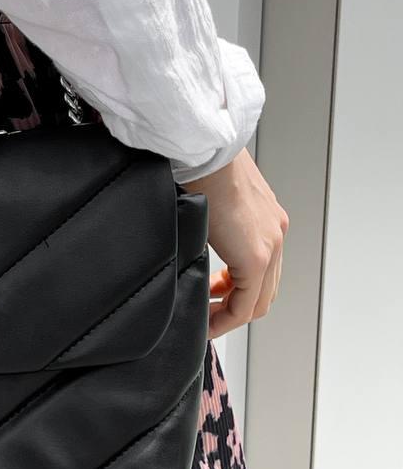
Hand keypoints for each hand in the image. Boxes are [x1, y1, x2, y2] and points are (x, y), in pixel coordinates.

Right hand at [183, 148, 288, 337]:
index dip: (238, 289)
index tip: (214, 297)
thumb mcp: (211, 198)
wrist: (204, 150)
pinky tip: (208, 318)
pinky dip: (228, 317)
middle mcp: (274, 233)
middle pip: (265, 288)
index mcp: (266, 218)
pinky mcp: (257, 256)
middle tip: (211, 311)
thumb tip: (194, 238)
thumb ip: (213, 222)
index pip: (262, 267)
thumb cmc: (199, 163)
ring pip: (259, 300)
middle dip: (236, 305)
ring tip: (209, 318)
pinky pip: (247, 303)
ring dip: (233, 314)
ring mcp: (270, 245)